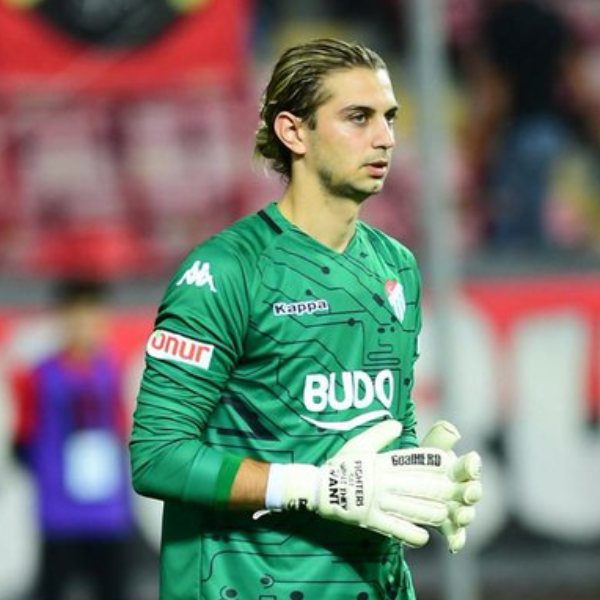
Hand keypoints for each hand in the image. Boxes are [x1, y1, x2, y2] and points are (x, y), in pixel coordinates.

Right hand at [266, 420, 462, 546]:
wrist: (318, 488)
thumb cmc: (340, 464)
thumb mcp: (358, 444)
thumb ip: (380, 435)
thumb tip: (398, 424)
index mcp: (380, 462)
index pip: (412, 461)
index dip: (433, 462)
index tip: (448, 463)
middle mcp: (382, 482)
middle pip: (418, 486)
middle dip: (440, 489)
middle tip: (456, 491)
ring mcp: (377, 502)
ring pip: (411, 508)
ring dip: (431, 512)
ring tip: (444, 513)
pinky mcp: (371, 520)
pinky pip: (395, 529)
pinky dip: (411, 534)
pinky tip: (424, 536)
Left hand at [420, 421, 481, 552]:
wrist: (404, 487)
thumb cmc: (421, 464)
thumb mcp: (427, 449)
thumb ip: (439, 438)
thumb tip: (451, 429)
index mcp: (458, 469)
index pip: (469, 466)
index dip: (471, 464)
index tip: (472, 459)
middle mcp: (462, 489)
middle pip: (472, 491)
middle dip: (472, 491)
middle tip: (469, 491)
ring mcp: (457, 509)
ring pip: (466, 514)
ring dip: (466, 515)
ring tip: (461, 516)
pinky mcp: (448, 527)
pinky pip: (456, 535)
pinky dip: (457, 539)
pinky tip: (454, 544)